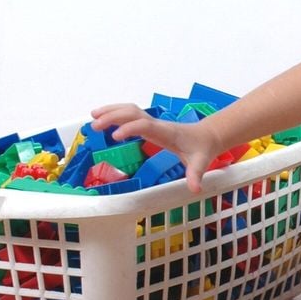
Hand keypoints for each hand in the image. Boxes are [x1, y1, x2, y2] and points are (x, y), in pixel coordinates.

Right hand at [90, 103, 221, 192]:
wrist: (208, 136)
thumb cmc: (202, 148)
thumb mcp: (200, 163)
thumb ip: (196, 175)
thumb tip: (195, 189)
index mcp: (166, 132)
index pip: (146, 125)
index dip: (130, 128)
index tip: (115, 136)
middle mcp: (157, 124)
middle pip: (133, 113)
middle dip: (114, 117)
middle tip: (95, 126)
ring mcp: (153, 122)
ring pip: (130, 110)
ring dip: (112, 111)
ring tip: (93, 117)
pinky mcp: (150, 124)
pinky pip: (130, 115)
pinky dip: (116, 113)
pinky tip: (102, 118)